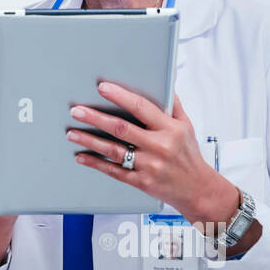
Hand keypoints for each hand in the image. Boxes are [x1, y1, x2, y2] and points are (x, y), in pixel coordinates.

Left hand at [65, 82, 236, 226]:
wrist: (198, 190)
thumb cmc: (189, 155)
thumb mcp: (186, 126)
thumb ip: (173, 104)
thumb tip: (165, 80)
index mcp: (170, 129)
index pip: (142, 107)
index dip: (120, 96)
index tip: (102, 87)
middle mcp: (159, 146)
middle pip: (121, 128)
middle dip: (96, 117)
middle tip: (77, 110)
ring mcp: (149, 166)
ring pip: (114, 151)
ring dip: (90, 140)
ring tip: (72, 132)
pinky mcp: (141, 182)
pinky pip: (114, 171)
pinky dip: (96, 163)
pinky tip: (81, 156)